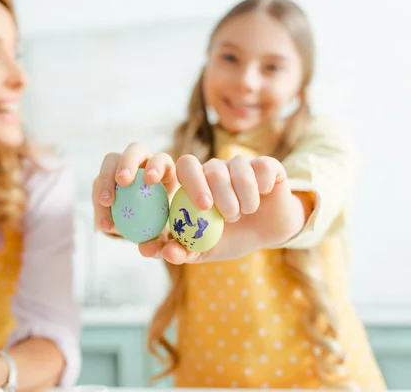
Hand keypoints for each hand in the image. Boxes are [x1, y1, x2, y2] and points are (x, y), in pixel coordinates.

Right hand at [92, 142, 178, 251]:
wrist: (138, 228)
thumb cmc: (157, 229)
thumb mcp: (163, 236)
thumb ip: (159, 242)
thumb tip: (149, 249)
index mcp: (164, 170)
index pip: (162, 159)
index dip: (157, 165)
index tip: (151, 181)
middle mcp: (142, 162)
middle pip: (135, 149)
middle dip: (128, 161)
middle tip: (123, 182)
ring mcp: (120, 166)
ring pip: (111, 160)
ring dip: (106, 178)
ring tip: (106, 201)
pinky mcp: (104, 176)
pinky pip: (98, 182)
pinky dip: (98, 198)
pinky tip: (103, 220)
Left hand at [153, 154, 306, 262]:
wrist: (268, 236)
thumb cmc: (229, 238)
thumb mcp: (204, 249)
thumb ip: (183, 251)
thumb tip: (168, 254)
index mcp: (193, 184)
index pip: (180, 166)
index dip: (160, 166)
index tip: (151, 180)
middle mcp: (214, 169)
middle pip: (207, 167)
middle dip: (208, 190)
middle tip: (216, 212)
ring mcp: (240, 164)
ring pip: (236, 171)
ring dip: (242, 200)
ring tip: (242, 213)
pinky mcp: (265, 164)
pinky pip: (262, 169)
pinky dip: (263, 189)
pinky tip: (263, 197)